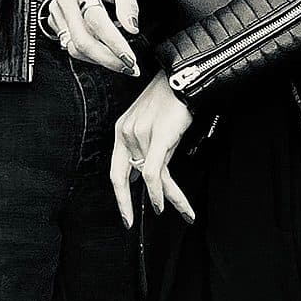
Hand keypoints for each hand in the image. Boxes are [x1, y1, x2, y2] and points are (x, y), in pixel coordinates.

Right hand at [47, 0, 142, 74]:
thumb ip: (128, 5)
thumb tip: (132, 29)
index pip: (96, 20)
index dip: (114, 42)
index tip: (130, 58)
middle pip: (82, 40)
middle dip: (107, 59)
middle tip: (130, 67)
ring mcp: (57, 9)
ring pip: (74, 46)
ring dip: (98, 59)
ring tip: (120, 62)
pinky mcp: (55, 18)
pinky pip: (69, 43)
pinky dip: (88, 52)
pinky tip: (105, 51)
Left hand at [109, 72, 195, 228]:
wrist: (183, 77)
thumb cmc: (171, 99)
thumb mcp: (154, 125)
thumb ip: (148, 149)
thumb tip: (145, 176)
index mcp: (122, 130)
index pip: (117, 171)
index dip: (119, 195)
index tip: (125, 214)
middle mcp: (126, 134)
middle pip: (132, 177)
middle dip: (129, 203)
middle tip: (130, 223)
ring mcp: (140, 135)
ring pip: (150, 177)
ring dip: (167, 197)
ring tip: (182, 212)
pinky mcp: (158, 137)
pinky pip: (154, 173)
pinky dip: (159, 191)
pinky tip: (164, 203)